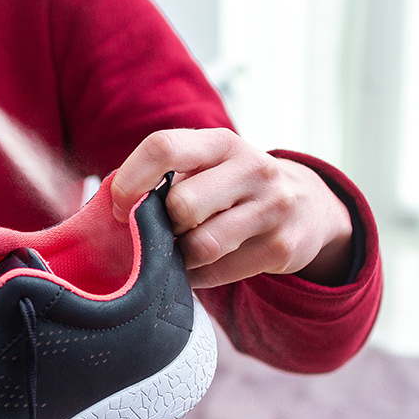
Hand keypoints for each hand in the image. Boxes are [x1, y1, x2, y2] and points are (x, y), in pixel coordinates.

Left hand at [110, 128, 353, 288]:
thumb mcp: (207, 167)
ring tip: (182, 249)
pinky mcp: (281, 247)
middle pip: (182, 205)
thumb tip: (110, 207)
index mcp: (221, 143)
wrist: (308, 206)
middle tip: (165, 231)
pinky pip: (218, 272)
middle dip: (164, 226)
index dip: (131, 180)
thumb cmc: (231, 187)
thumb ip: (165, 178)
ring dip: (180, 255)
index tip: (120, 207)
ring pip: (201, 244)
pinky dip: (197, 276)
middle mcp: (251, 168)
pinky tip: (201, 266)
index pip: (164, 148)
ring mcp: (271, 207)